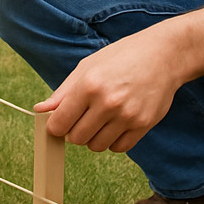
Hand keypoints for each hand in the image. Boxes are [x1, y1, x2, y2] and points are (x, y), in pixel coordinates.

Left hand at [33, 28, 183, 152]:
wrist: (164, 55)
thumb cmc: (122, 57)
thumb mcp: (88, 66)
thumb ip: (63, 92)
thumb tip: (40, 110)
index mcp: (89, 85)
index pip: (59, 123)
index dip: (55, 126)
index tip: (59, 122)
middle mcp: (107, 102)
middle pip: (76, 138)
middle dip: (74, 132)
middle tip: (83, 117)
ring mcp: (127, 116)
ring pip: (96, 146)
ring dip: (94, 137)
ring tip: (101, 119)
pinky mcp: (143, 125)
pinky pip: (119, 148)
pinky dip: (113, 141)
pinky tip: (116, 124)